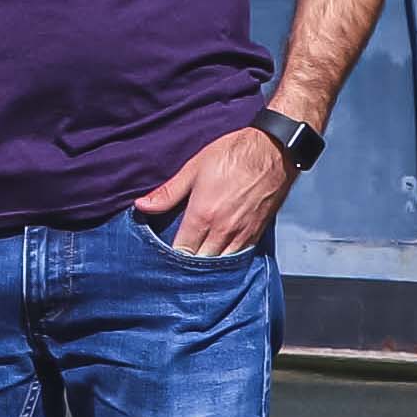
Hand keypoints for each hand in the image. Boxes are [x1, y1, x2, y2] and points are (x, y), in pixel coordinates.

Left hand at [135, 126, 294, 258]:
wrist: (274, 151)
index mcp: (203, 215)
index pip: (181, 251)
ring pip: (221, 264)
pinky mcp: (257, 234)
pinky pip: (239, 257)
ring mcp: (242, 234)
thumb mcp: (194, 169)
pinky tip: (218, 255)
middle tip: (176, 264)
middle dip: (187, 266)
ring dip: (208, 266)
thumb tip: (142, 206)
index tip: (162, 257)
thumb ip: (168, 192)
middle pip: (200, 263)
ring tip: (196, 262)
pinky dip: (227, 261)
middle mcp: (223, 230)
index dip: (170, 258)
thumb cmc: (233, 155)